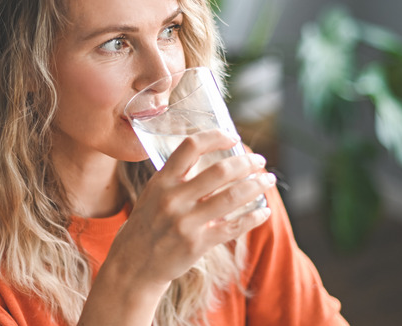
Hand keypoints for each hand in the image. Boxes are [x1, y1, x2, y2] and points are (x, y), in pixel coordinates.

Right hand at [105, 129, 274, 289]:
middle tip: (260, 160)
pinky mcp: (196, 244)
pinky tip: (264, 211)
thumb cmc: (148, 224)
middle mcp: (173, 199)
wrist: (134, 264)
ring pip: (231, 197)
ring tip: (268, 180)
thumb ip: (177, 177)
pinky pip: (232, 227)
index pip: (190, 147)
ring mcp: (185, 222)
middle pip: (219, 171)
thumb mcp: (153, 194)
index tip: (233, 137)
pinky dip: (253, 217)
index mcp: (161, 181)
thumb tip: (212, 158)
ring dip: (256, 186)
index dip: (215, 137)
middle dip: (246, 162)